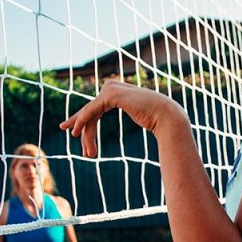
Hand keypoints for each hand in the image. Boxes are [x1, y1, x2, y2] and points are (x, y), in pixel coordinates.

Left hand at [60, 80, 186, 157]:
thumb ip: (133, 110)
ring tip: (88, 154)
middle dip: (80, 127)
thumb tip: (137, 112)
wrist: (166, 116)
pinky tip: (76, 133)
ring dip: (86, 135)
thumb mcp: (139, 116)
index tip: (75, 134)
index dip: (83, 121)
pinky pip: (91, 111)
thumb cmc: (157, 119)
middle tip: (75, 142)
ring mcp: (110, 89)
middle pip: (90, 112)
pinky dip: (81, 123)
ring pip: (90, 115)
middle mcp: (112, 87)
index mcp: (118, 91)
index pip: (95, 108)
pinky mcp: (110, 95)